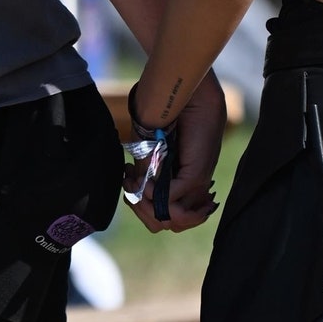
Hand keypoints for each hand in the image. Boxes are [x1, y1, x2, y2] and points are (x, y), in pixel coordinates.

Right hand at [125, 72, 226, 233]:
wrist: (186, 97)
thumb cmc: (168, 121)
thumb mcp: (151, 155)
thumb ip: (148, 178)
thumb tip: (138, 198)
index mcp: (182, 186)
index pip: (165, 218)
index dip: (141, 209)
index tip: (127, 182)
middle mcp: (191, 190)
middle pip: (167, 224)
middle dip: (142, 212)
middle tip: (130, 185)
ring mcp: (195, 185)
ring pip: (170, 220)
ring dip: (146, 207)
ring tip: (136, 183)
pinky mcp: (196, 176)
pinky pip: (172, 203)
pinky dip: (152, 196)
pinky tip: (144, 181)